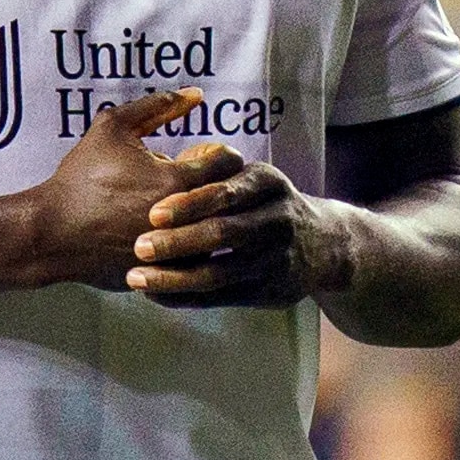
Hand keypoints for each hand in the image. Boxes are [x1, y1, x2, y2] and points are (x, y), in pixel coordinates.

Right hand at [29, 89, 243, 290]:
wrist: (52, 233)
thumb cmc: (81, 177)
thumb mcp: (113, 128)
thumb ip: (157, 107)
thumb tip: (196, 94)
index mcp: (175, 181)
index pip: (229, 163)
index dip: (218, 155)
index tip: (199, 157)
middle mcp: (184, 221)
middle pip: (227, 199)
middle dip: (214, 185)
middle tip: (189, 180)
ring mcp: (177, 254)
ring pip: (215, 233)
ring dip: (204, 218)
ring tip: (178, 209)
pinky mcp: (166, 277)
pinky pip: (196, 260)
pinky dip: (188, 246)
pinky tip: (165, 233)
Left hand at [126, 162, 354, 307]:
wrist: (323, 244)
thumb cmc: (263, 203)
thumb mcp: (250, 177)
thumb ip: (212, 172)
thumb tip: (161, 161)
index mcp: (268, 183)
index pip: (227, 193)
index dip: (189, 204)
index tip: (153, 213)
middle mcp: (277, 219)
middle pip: (223, 234)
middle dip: (178, 242)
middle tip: (138, 246)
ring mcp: (275, 259)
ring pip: (219, 273)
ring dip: (174, 277)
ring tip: (135, 277)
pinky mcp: (270, 292)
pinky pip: (220, 297)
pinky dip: (184, 296)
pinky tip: (154, 293)